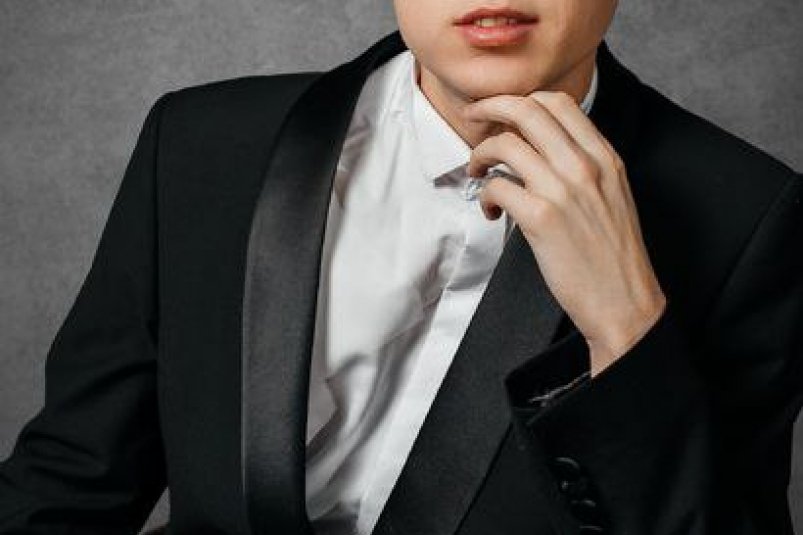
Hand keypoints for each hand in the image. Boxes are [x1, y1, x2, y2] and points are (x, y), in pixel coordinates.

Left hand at [462, 91, 666, 377]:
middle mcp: (585, 166)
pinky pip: (496, 186)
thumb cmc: (613, 256)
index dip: (521, 99)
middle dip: (490, 107)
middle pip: (527, 109)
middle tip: (473, 119)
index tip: (501, 112)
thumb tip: (542, 149)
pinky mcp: (541, 218)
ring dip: (479, 154)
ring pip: (505, 144)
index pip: (558, 102)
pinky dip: (483, 195)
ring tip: (476, 173)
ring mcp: (563, 190)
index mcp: (605, 157)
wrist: (624, 302)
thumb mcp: (612, 196)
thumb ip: (584, 167)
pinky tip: (489, 211)